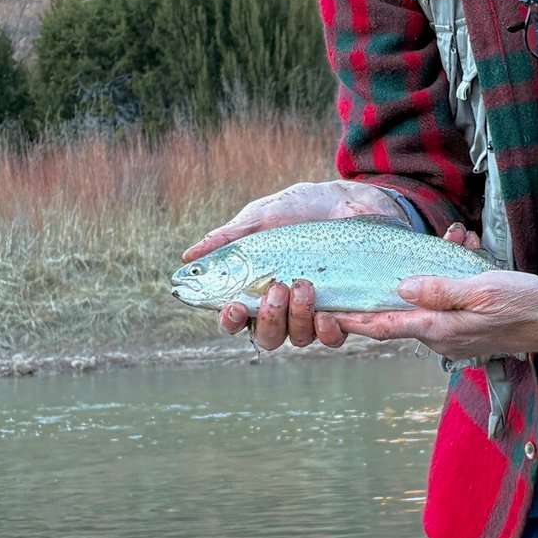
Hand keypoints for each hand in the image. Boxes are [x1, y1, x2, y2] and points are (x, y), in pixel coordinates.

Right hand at [182, 179, 410, 350]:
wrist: (350, 199)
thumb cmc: (302, 208)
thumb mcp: (262, 217)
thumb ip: (229, 238)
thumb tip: (187, 258)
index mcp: (257, 287)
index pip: (235, 316)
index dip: (229, 319)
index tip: (233, 306)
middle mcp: (283, 306)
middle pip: (265, 336)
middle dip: (267, 318)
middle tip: (276, 287)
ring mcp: (313, 311)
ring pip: (296, 338)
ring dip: (296, 317)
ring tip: (304, 284)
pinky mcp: (344, 310)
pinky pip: (332, 338)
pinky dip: (327, 332)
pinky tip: (326, 314)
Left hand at [336, 270, 537, 359]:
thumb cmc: (522, 303)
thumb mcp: (481, 290)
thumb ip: (440, 290)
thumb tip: (400, 289)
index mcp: (440, 328)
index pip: (386, 326)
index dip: (355, 320)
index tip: (328, 315)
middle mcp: (441, 337)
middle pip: (401, 314)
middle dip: (395, 283)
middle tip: (383, 260)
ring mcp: (454, 337)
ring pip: (426, 304)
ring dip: (430, 275)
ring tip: (457, 241)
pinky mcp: (466, 330)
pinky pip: (445, 303)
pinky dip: (448, 280)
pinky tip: (467, 251)